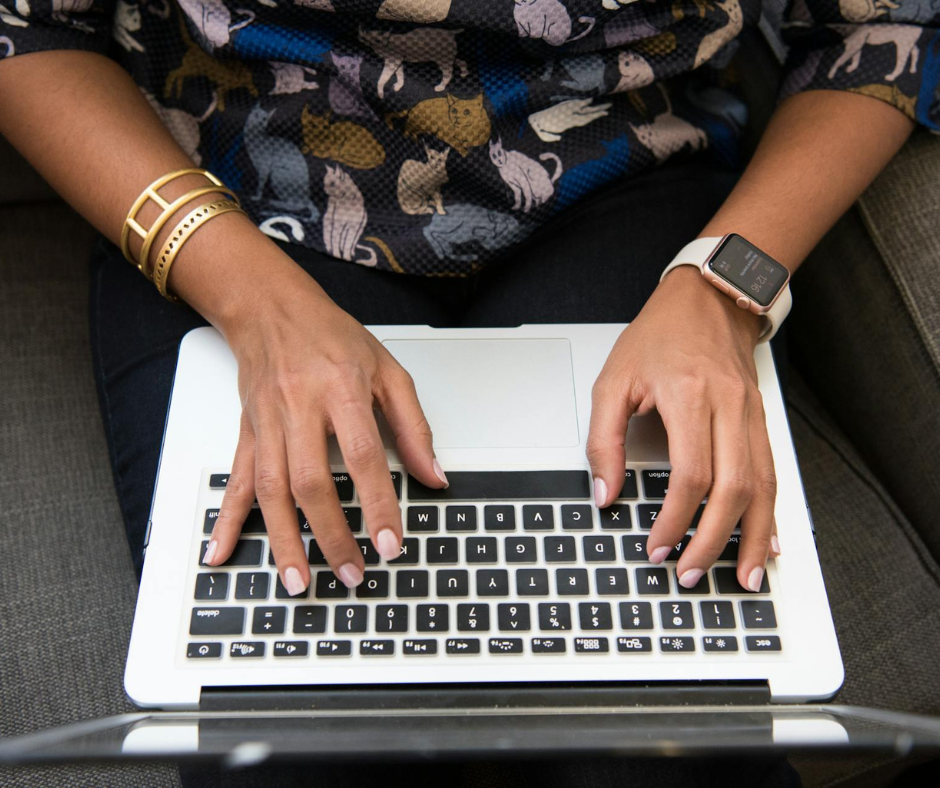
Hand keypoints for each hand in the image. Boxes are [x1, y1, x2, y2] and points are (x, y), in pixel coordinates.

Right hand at [198, 246, 447, 593]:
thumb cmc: (332, 337)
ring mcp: (267, 423)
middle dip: (331, 535)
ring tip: (299, 581)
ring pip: (270, 491)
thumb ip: (413, 426)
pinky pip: (235, 480)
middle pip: (311, 482)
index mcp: (341, 390)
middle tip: (352, 574)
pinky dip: (227, 520)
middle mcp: (299, 408)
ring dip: (284, 541)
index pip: (363, 456)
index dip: (378, 503)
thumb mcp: (388, 371)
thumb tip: (434, 477)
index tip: (391, 543)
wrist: (272, 309)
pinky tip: (221, 551)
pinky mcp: (247, 432)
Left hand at [586, 266, 779, 590]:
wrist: (709, 298)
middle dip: (714, 541)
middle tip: (691, 574)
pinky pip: (773, 473)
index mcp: (690, 396)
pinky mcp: (761, 420)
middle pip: (734, 488)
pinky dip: (770, 512)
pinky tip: (768, 541)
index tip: (657, 547)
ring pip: (763, 487)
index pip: (691, 474)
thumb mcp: (613, 380)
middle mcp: (730, 408)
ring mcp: (752, 415)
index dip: (675, 519)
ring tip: (744, 577)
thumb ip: (603, 439)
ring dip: (753, 538)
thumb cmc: (659, 336)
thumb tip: (605, 493)